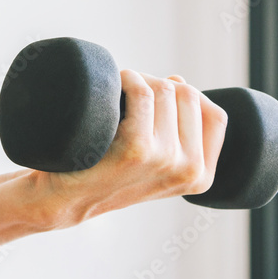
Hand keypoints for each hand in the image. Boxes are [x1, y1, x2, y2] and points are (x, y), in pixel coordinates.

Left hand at [35, 70, 228, 225]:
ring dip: (140, 80)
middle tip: (129, 93)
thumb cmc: (104, 172)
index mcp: (201, 176)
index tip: (157, 98)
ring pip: (166, 90)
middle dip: (159, 84)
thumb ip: (176, 132)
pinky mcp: (137, 148)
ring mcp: (166, 160)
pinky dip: (127, 80)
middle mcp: (190, 171)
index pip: (215, 115)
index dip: (187, 97)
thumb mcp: (153, 161)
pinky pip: (142, 93)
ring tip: (118, 93)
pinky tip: (113, 86)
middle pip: (189, 96)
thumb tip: (179, 82)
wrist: (63, 198)